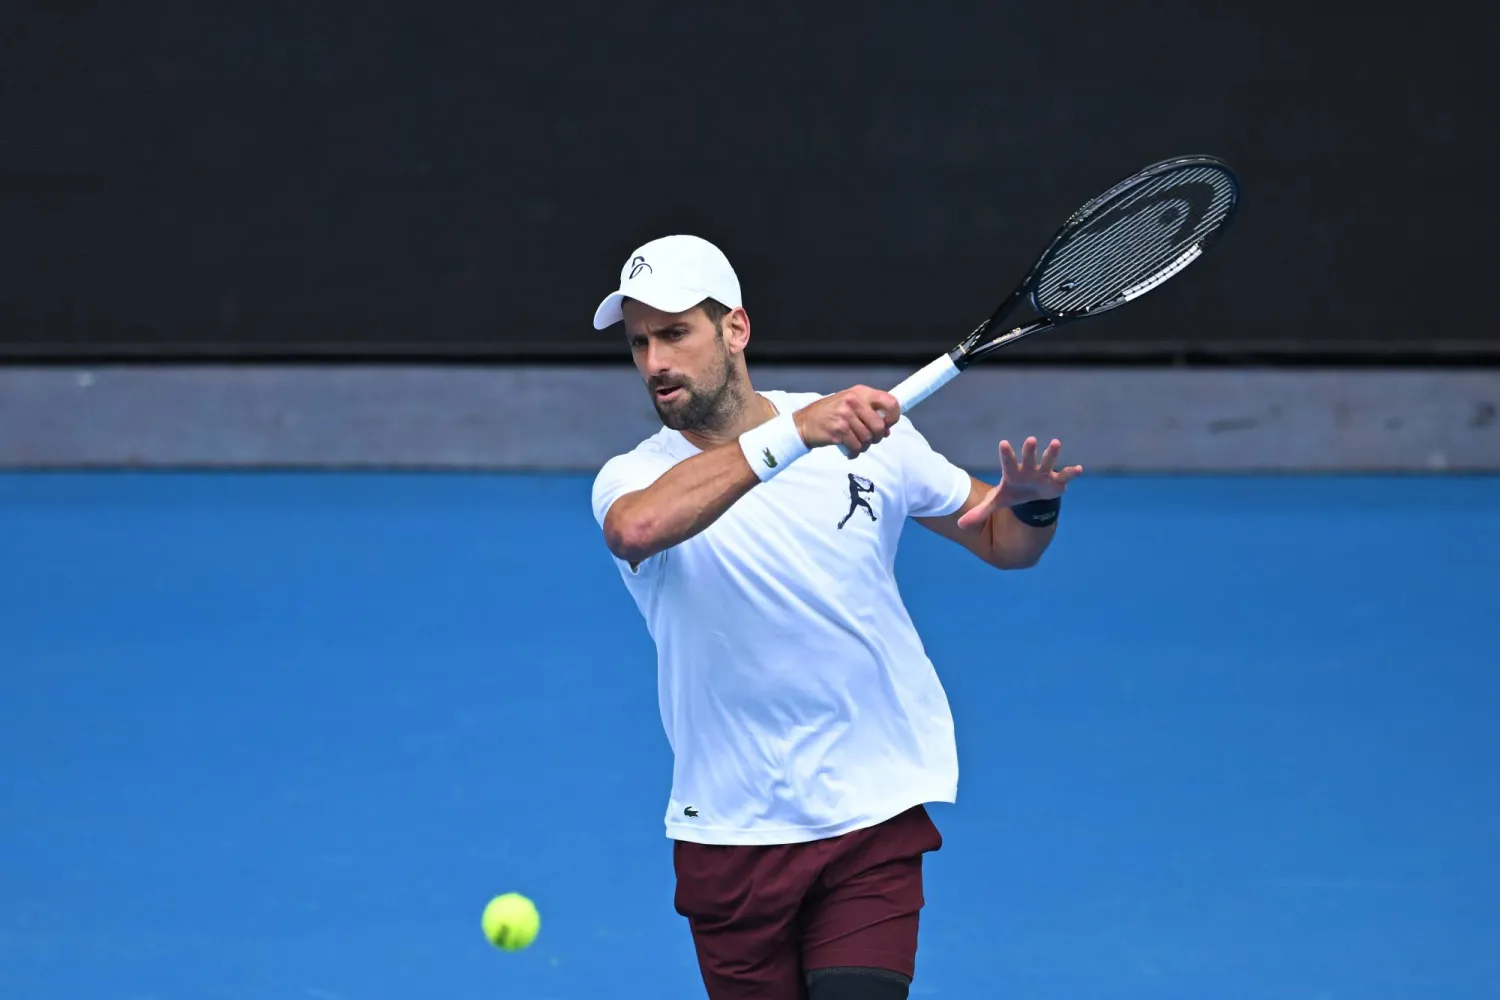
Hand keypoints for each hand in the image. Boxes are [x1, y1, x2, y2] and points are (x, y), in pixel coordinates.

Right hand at [794, 385, 900, 455]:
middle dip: (877, 437)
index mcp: (860, 392)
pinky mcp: (838, 430)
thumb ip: (869, 413)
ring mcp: (845, 415)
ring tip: (855, 443)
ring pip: (868, 439)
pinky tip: (849, 450)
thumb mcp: (850, 405)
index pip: (890, 402)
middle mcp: (853, 401)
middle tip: (869, 439)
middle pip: (879, 426)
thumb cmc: (829, 414)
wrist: (804, 423)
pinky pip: (856, 447)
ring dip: (864, 446)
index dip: (893, 416)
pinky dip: (854, 452)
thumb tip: (887, 430)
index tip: (887, 424)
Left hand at [956, 437, 1082, 529]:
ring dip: (1052, 453)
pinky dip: (1071, 472)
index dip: (1006, 454)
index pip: (1008, 462)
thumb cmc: (1012, 494)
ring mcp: (1043, 473)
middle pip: (1028, 458)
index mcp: (1013, 473)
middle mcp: (1028, 469)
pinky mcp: (1056, 480)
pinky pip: (1065, 475)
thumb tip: (960, 526)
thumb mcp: (996, 503)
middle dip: (1029, 450)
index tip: (1003, 443)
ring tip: (1055, 443)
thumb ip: (980, 512)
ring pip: (1048, 461)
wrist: (1030, 496)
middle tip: (1030, 440)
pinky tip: (1078, 469)